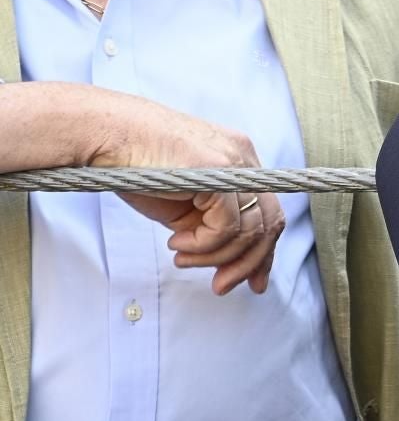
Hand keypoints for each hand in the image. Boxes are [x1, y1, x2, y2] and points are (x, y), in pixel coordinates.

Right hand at [88, 97, 285, 294]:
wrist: (108, 134)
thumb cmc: (136, 166)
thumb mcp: (183, 200)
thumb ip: (209, 223)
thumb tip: (229, 259)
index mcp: (239, 163)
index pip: (268, 212)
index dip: (264, 253)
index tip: (252, 282)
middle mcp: (244, 160)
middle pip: (269, 223)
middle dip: (248, 264)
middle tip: (221, 286)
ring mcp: (234, 165)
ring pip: (249, 231)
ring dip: (214, 257)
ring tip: (182, 257)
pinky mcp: (219, 174)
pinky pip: (226, 227)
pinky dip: (202, 245)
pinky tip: (176, 243)